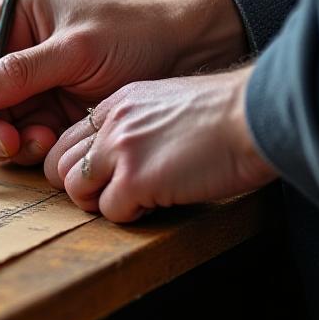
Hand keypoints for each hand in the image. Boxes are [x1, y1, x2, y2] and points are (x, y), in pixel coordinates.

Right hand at [0, 0, 245, 171]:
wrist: (188, 57)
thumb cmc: (136, 34)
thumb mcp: (77, 48)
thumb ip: (22, 72)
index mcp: (12, 20)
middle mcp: (12, 55)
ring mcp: (28, 89)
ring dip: (0, 140)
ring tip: (33, 143)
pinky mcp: (46, 118)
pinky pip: (17, 140)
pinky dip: (25, 149)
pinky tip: (49, 144)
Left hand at [47, 66, 277, 221]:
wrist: (258, 114)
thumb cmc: (228, 113)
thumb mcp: (168, 103)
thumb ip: (138, 123)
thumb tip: (127, 154)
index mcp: (117, 103)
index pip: (68, 139)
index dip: (79, 164)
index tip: (103, 176)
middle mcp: (111, 123)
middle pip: (59, 165)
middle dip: (82, 187)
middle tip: (114, 194)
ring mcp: (120, 150)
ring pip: (75, 190)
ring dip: (100, 203)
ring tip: (134, 201)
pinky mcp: (136, 179)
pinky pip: (110, 211)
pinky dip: (130, 216)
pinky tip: (157, 204)